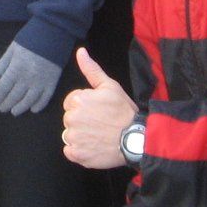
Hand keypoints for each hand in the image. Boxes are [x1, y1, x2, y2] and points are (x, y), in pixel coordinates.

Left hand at [0, 41, 59, 114]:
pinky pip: (45, 98)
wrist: (53, 33)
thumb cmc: (30, 38)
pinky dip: (39, 105)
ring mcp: (41, 82)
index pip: (3, 87)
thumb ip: (3, 63)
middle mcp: (27, 78)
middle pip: (14, 96)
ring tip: (14, 111)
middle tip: (2, 108)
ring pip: (29, 100)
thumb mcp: (12, 48)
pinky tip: (33, 109)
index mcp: (16, 68)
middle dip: (6, 104)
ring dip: (20, 108)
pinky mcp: (53, 82)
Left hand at [62, 48, 137, 167]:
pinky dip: (79, 151)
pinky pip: (70, 151)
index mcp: (78, 100)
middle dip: (81, 120)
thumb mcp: (110, 86)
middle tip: (100, 124)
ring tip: (98, 136)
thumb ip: (91, 69)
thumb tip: (80, 52)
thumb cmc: (124, 112)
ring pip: (69, 134)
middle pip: (69, 118)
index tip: (98, 111)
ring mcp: (74, 138)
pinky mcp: (77, 154)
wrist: (137, 139)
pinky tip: (93, 147)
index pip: (71, 102)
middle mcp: (72, 118)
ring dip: (80, 136)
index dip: (85, 106)